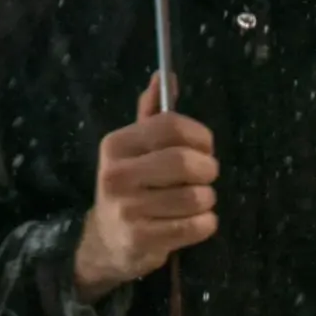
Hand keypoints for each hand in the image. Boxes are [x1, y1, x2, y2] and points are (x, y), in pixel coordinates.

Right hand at [74, 73, 218, 302]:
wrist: (108, 240)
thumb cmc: (130, 186)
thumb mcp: (134, 148)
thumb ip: (151, 114)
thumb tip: (164, 75)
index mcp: (116, 145)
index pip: (170, 125)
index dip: (200, 135)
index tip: (204, 147)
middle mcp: (117, 174)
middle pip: (185, 161)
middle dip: (207, 169)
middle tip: (205, 176)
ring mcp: (128, 209)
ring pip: (196, 196)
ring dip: (207, 199)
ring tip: (196, 200)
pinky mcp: (143, 239)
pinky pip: (196, 226)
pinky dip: (205, 223)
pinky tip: (194, 221)